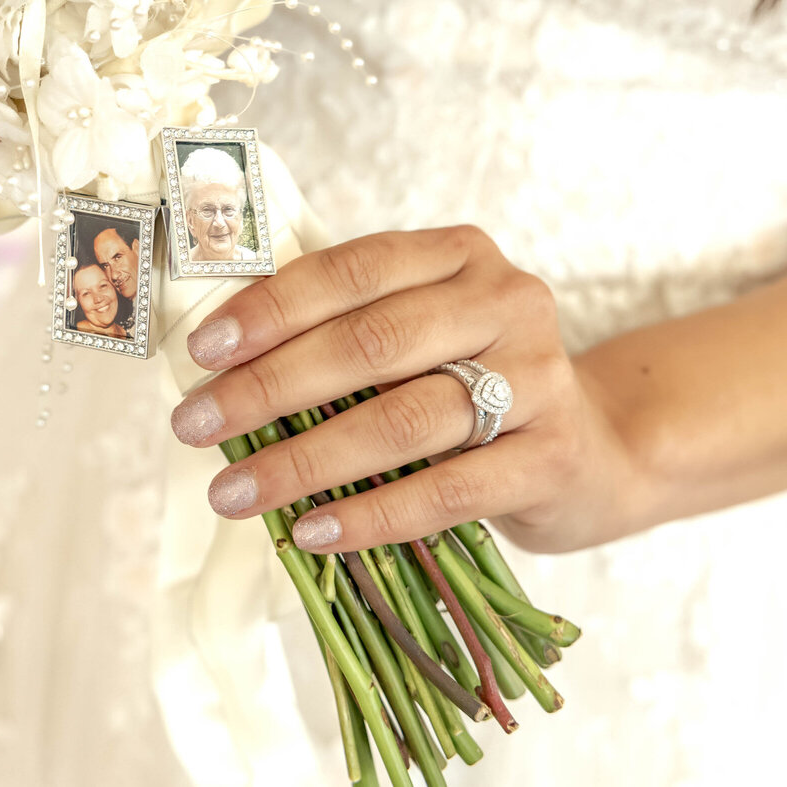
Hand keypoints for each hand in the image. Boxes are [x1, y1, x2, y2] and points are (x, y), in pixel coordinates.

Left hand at [170, 227, 658, 554]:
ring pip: (402, 418)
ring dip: (305, 459)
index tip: (201, 351)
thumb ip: (344, 332)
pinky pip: (445, 491)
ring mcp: (536, 378)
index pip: (351, 269)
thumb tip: (220, 368)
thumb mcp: (420, 337)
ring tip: (236, 492)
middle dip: (268, 387)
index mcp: (458, 256)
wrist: (593, 450)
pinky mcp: (551, 457)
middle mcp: (505, 302)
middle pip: (369, 343)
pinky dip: (370, 513)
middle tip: (193, 424)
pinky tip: (313, 531)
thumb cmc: (475, 385)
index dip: (271, 307)